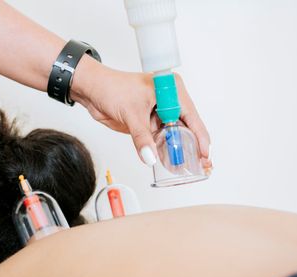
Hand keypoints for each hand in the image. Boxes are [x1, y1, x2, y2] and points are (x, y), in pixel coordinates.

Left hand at [70, 55, 211, 170]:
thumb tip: (151, 156)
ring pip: (175, 135)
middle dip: (193, 146)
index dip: (200, 137)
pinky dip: (166, 150)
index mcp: (171, 89)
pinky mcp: (150, 122)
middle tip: (202, 165)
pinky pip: (162, 139)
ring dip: (180, 150)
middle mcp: (169, 100)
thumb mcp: (130, 112)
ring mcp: (160, 112)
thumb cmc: (111, 87)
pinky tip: (172, 162)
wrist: (92, 90)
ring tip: (190, 167)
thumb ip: (141, 137)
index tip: (205, 154)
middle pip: (188, 126)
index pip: (192, 116)